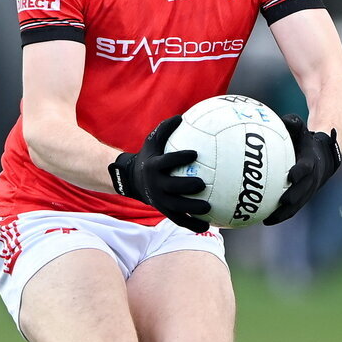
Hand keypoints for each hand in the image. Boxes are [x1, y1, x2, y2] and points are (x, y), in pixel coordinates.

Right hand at [108, 115, 210, 232]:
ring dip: (192, 209)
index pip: (166, 162)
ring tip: (208, 207)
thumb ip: (165, 129)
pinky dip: (192, 224)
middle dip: (186, 187)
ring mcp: (160, 200)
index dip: (179, 158)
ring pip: (177, 208)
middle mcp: (156, 185)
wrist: (132, 180)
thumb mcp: (152, 141)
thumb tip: (182, 116)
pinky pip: (179, 221)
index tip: (195, 153)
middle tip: (201, 184)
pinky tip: (207, 225)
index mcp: (154, 167)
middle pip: (171, 188)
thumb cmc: (149, 157)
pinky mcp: (164, 211)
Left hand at [263, 114, 341, 225]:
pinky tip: (264, 220)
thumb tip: (282, 119)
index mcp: (311, 161)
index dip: (300, 171)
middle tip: (282, 202)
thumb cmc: (305, 140)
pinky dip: (281, 215)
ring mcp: (309, 190)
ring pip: (298, 204)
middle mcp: (312, 178)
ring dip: (285, 213)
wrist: (324, 155)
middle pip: (304, 191)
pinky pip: (293, 209)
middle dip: (294, 198)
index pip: (307, 167)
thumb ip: (293, 123)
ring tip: (268, 220)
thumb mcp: (301, 129)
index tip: (291, 175)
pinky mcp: (304, 198)